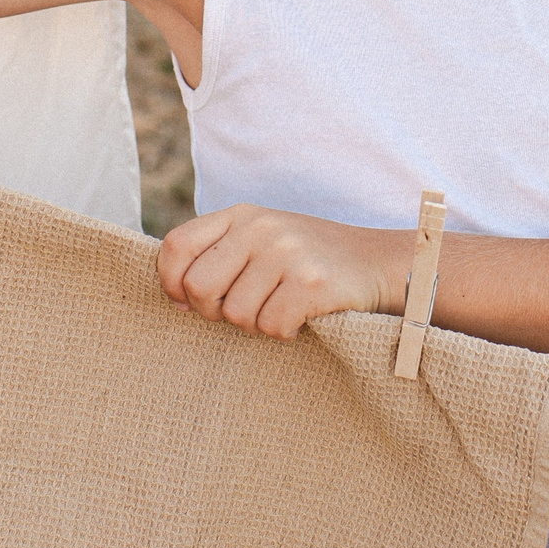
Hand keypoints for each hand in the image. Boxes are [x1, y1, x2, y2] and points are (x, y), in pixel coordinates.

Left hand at [156, 204, 407, 339]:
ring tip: (280, 308)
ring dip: (256, 325)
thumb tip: (175, 297)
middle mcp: (259, 227)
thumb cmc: (309, 261)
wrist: (378, 263)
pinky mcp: (311, 281)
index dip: (171, 282)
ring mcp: (286, 252)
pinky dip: (284, 332)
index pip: (176, 246)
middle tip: (244, 311)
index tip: (187, 303)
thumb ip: (219, 256)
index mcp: (240, 216)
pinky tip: (301, 317)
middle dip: (215, 313)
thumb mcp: (261, 241)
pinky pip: (271, 326)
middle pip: (199, 287)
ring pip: (236, 314)